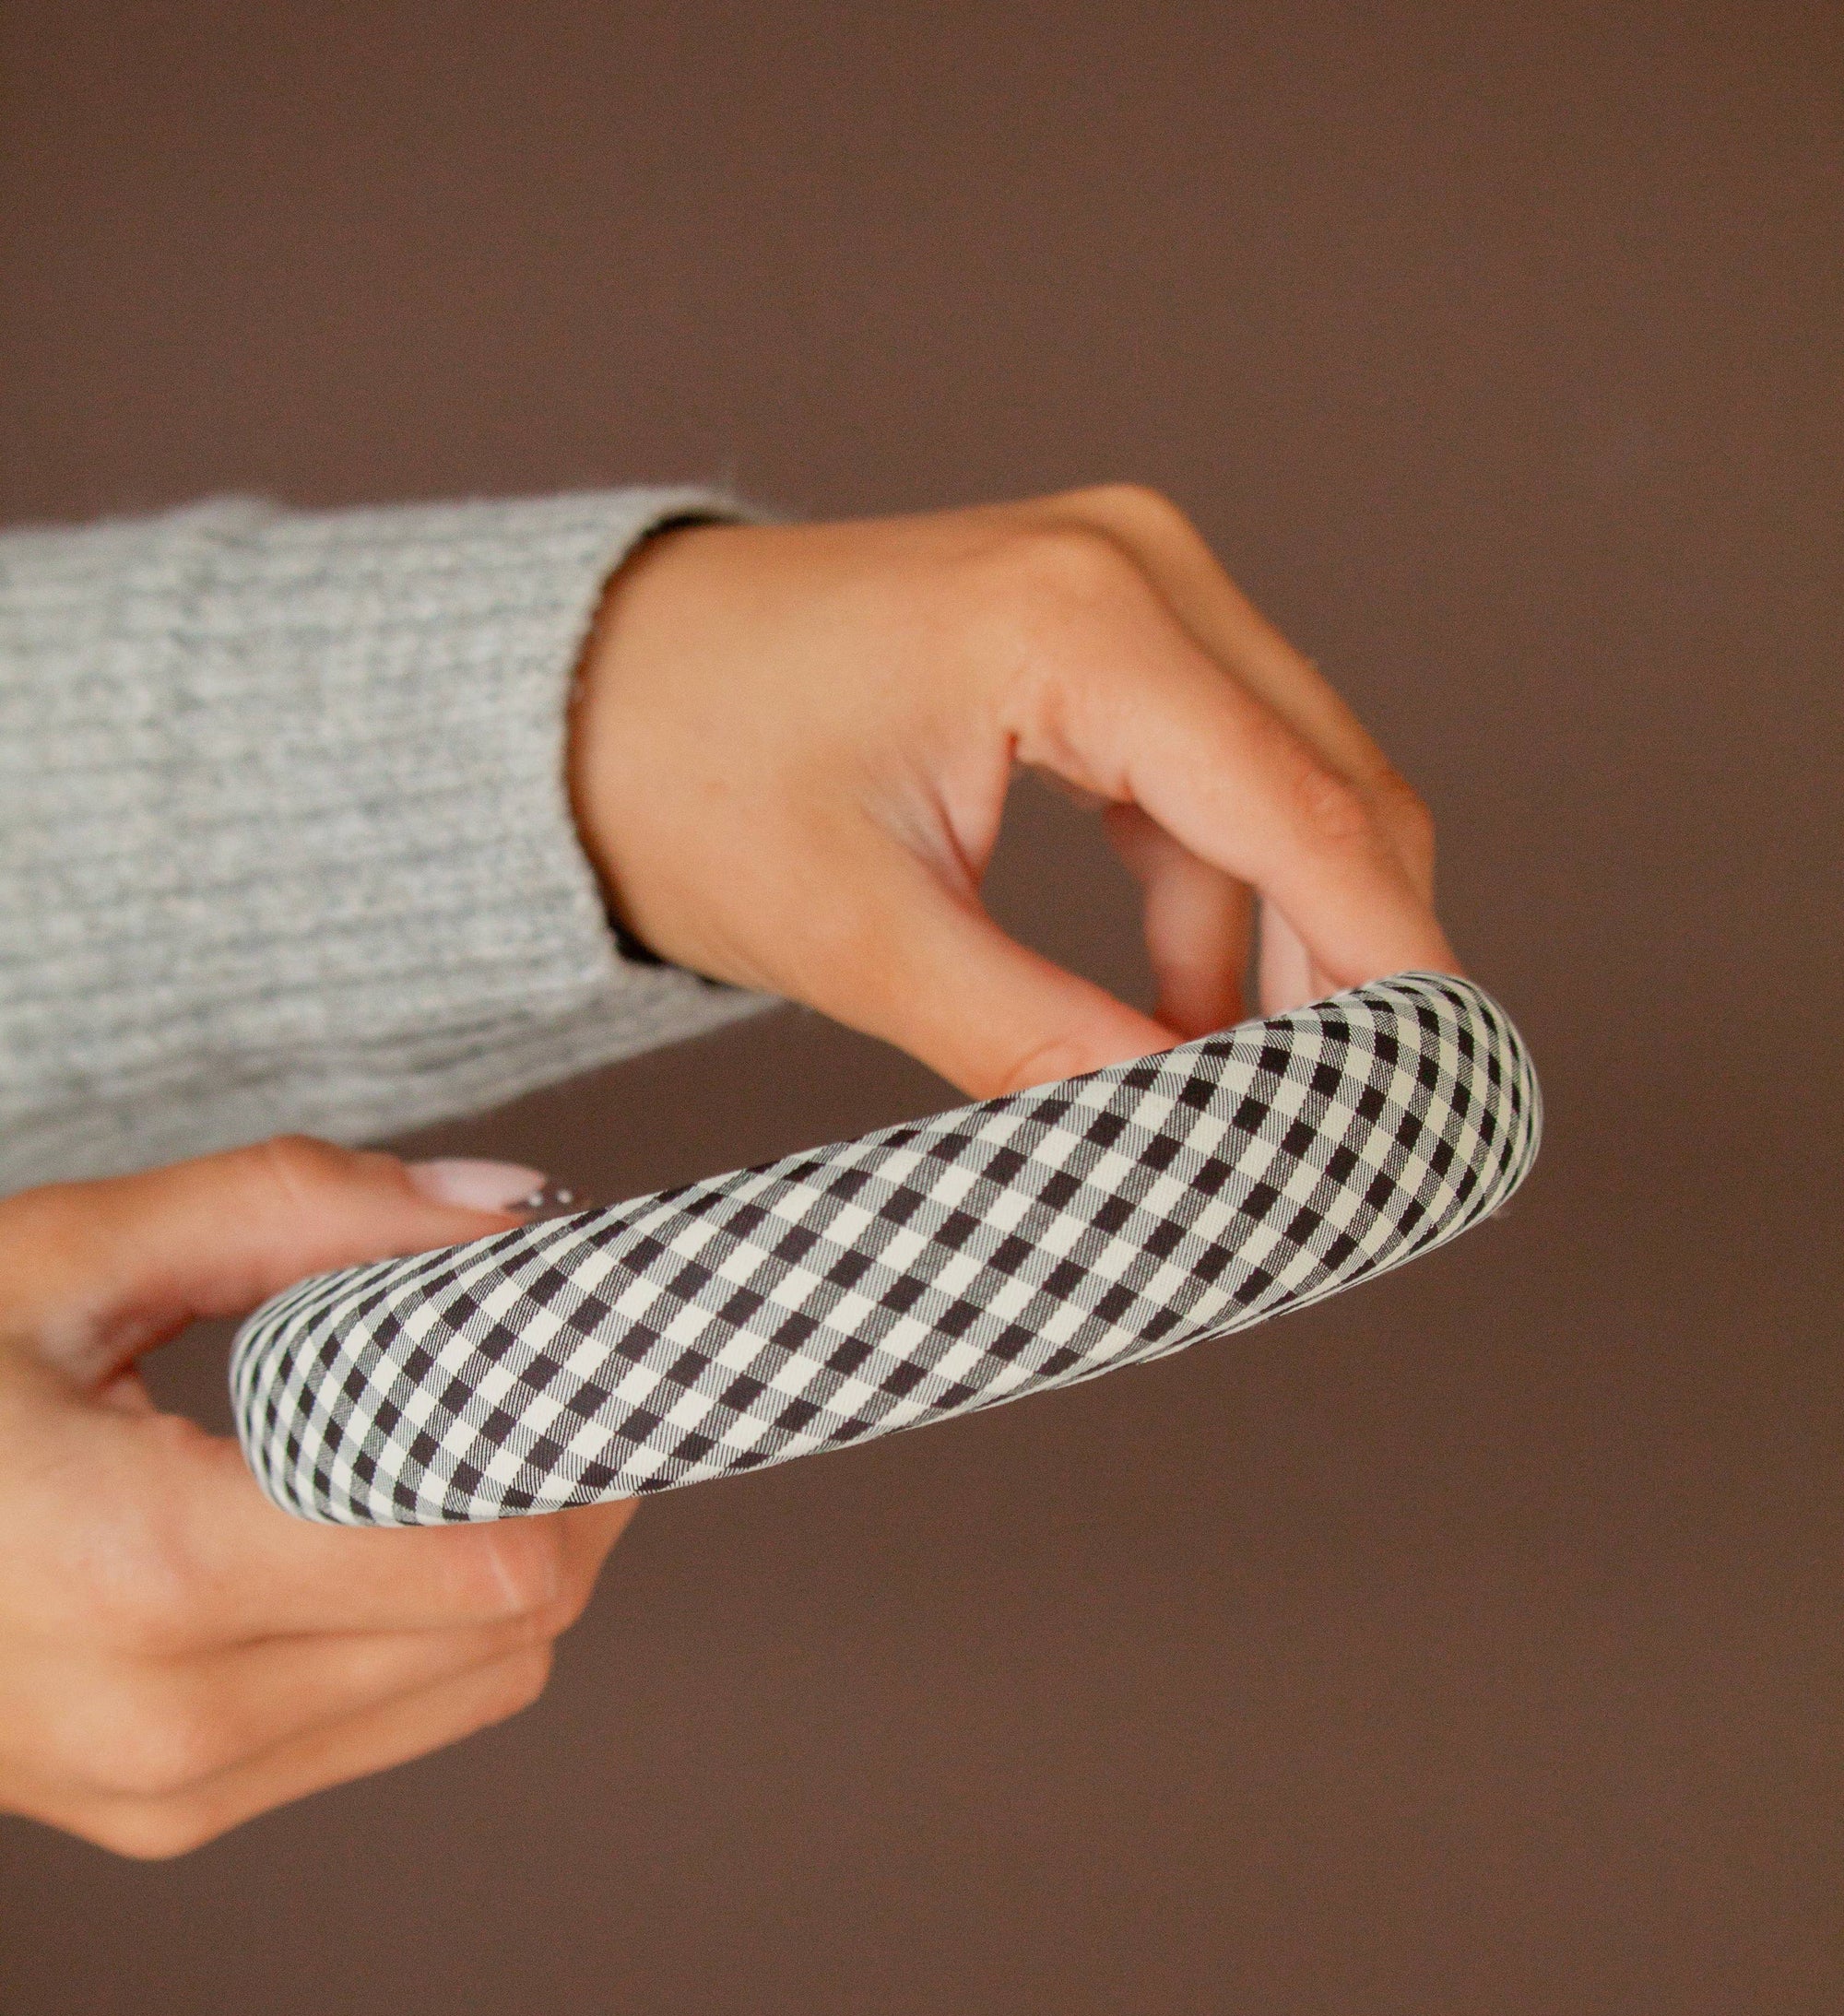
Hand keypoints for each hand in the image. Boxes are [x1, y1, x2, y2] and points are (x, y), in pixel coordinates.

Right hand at [0, 1139, 634, 1856]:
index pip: (485, 1556)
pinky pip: (389, 1724)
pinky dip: (445, 1623)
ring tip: (505, 1431)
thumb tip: (508, 1208)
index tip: (609, 1347)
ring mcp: (166, 1794)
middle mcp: (168, 1720)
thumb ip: (297, 1210)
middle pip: (507, 1624)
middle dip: (574, 1492)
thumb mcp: (63, 1254)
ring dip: (523, 1558)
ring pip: (473, 1687)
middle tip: (572, 1370)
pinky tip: (418, 1517)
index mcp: (141, 1571)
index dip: (581, 1446)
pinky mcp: (165, 1814)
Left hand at [571, 486, 1456, 1097]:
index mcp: (1078, 620)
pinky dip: (1215, 898)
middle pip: (1331, 788)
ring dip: (1277, 944)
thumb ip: (1034, 1039)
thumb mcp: (858, 932)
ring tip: (1233, 1097)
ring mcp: (1127, 582)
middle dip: (1350, 964)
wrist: (591, 686)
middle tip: (1347, 1127)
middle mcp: (1135, 566)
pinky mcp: (1105, 626)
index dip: (1385, 967)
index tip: (1434, 1099)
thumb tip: (1184, 1141)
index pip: (1299, 812)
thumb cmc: (689, 777)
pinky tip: (1180, 1016)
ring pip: (1287, 786)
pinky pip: (1216, 773)